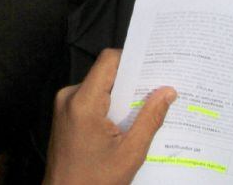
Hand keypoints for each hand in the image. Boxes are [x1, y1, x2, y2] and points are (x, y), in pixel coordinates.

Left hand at [43, 49, 175, 184]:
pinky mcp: (65, 115)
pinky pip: (91, 99)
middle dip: (132, 82)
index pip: (109, 61)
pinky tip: (126, 122)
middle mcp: (69, 97)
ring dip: (121, 96)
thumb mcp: (130, 153)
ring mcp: (64, 106)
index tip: (155, 68)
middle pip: (106, 73)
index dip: (133, 60)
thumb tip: (168, 91)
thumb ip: (150, 118)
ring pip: (100, 87)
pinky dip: (109, 106)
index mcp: (83, 102)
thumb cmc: (95, 181)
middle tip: (157, 90)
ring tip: (144, 109)